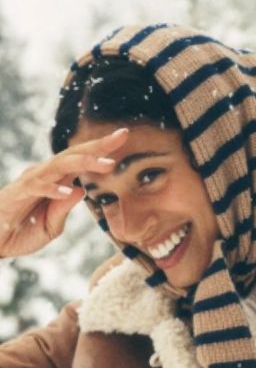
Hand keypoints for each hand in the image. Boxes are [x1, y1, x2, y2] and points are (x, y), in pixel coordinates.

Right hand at [0, 128, 129, 259]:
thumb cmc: (21, 231)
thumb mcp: (52, 225)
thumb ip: (64, 208)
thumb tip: (80, 189)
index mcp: (55, 181)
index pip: (81, 160)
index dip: (102, 149)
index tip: (124, 136)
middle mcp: (44, 176)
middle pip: (73, 155)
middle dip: (98, 146)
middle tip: (122, 136)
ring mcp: (31, 182)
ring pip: (58, 166)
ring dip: (84, 163)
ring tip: (107, 163)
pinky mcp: (18, 193)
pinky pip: (37, 187)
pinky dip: (53, 188)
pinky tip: (68, 190)